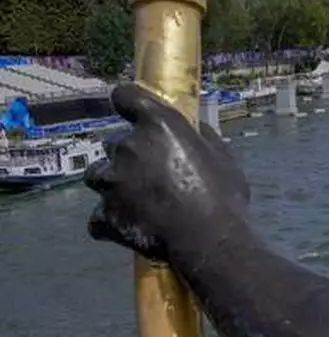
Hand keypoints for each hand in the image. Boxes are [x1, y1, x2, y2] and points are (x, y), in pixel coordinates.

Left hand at [85, 83, 249, 260]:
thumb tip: (192, 127)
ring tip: (134, 198)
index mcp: (157, 125)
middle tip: (152, 172)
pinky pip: (97, 215)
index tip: (133, 110)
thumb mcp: (223, 156)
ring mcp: (111, 181)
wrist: (209, 240)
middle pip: (114, 142)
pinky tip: (126, 223)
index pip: (125, 96)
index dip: (128, 102)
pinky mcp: (104, 214)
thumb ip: (200, 136)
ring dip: (113, 181)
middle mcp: (127, 147)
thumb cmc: (224, 194)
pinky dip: (108, 218)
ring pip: (98, 175)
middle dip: (129, 154)